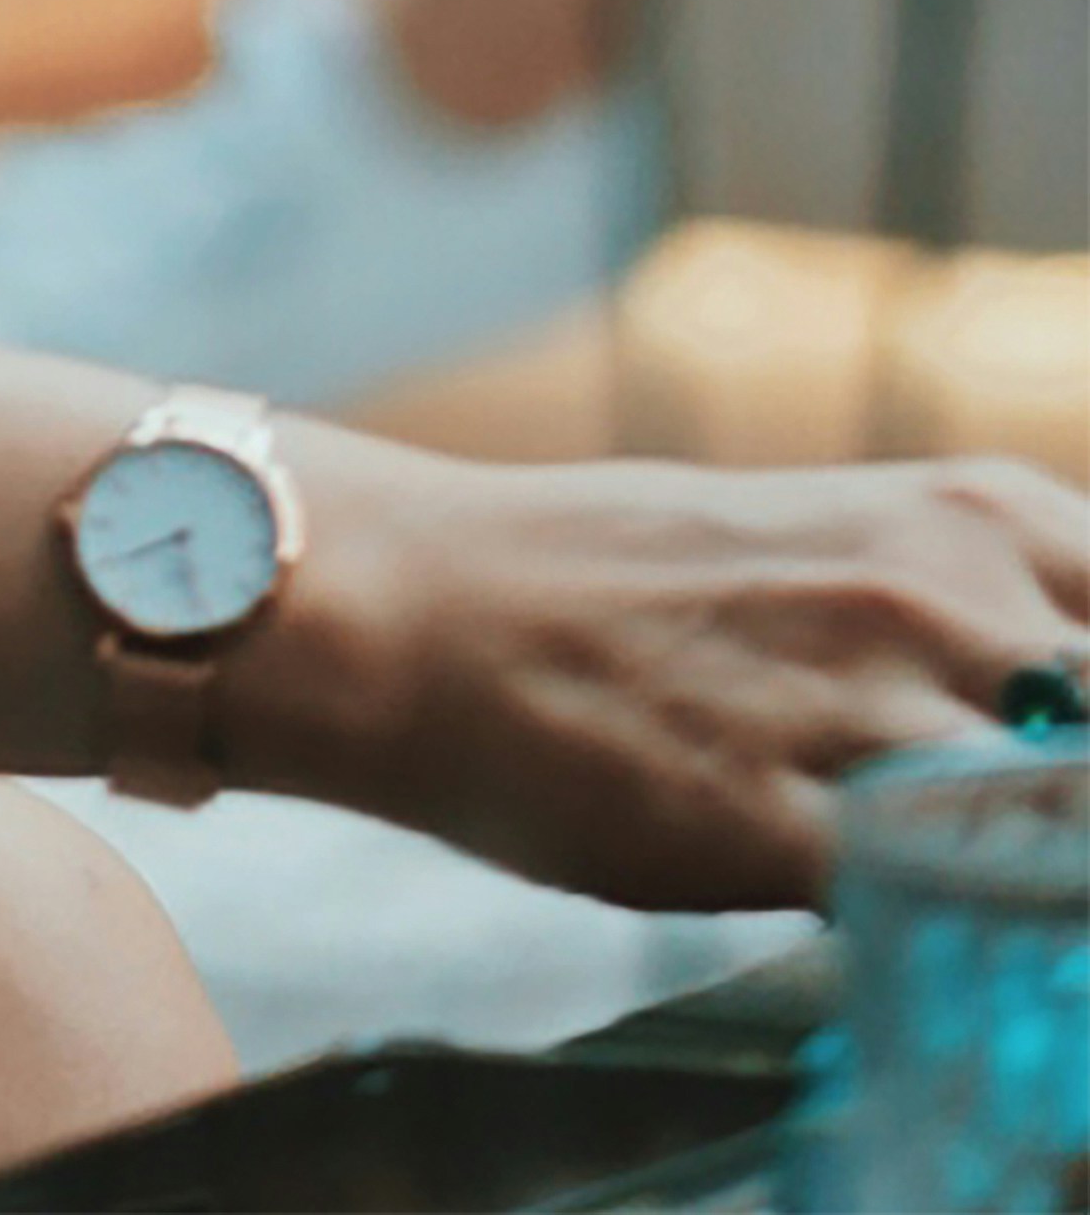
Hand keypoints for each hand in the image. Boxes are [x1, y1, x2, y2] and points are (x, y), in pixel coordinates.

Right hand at [273, 430, 1089, 912]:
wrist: (431, 607)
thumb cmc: (635, 590)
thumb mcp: (856, 557)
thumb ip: (986, 630)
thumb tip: (1066, 711)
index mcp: (976, 517)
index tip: (1065, 757)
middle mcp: (944, 592)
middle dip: (1075, 786)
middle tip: (1026, 826)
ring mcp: (865, 703)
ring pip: (1063, 819)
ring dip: (1034, 855)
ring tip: (975, 874)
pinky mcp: (785, 821)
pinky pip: (945, 907)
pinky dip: (961, 936)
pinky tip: (920, 939)